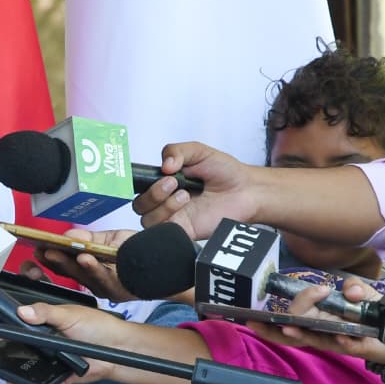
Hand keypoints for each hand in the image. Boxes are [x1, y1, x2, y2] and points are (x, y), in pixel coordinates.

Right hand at [16, 301, 124, 382]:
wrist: (119, 351)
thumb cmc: (99, 327)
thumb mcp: (69, 314)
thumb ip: (45, 312)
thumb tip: (23, 311)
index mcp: (47, 321)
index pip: (22, 323)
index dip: (9, 327)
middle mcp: (47, 339)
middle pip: (23, 345)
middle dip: (12, 348)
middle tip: (3, 348)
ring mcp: (52, 357)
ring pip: (31, 363)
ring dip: (23, 365)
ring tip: (12, 366)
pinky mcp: (58, 373)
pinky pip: (44, 378)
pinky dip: (41, 379)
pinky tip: (34, 377)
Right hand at [22, 228, 138, 302]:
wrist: (165, 264)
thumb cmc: (139, 251)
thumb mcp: (109, 240)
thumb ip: (88, 238)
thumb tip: (68, 235)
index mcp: (86, 268)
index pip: (60, 265)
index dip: (45, 259)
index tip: (35, 249)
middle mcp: (91, 280)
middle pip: (66, 271)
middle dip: (52, 260)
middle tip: (40, 249)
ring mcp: (103, 286)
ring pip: (81, 274)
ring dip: (67, 263)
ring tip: (56, 251)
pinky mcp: (117, 289)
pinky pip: (102, 277)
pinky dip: (92, 266)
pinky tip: (85, 256)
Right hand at [132, 141, 256, 238]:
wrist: (246, 190)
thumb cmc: (225, 172)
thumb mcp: (199, 152)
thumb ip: (177, 151)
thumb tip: (164, 165)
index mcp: (162, 181)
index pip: (137, 185)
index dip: (138, 182)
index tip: (155, 174)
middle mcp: (163, 201)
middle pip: (138, 204)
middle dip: (152, 193)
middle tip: (173, 182)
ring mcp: (172, 217)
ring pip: (147, 219)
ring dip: (163, 205)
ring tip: (185, 196)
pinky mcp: (181, 231)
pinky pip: (161, 232)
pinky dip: (167, 220)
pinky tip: (185, 208)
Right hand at [244, 278, 384, 364]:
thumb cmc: (371, 314)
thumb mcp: (362, 293)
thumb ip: (355, 286)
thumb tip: (350, 291)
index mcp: (317, 316)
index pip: (296, 310)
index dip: (301, 299)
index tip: (321, 289)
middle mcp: (320, 329)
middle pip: (292, 328)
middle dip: (285, 318)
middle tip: (296, 308)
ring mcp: (334, 341)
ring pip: (310, 340)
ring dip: (299, 334)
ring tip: (289, 329)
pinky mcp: (353, 349)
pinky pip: (345, 347)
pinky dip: (342, 342)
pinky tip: (340, 337)